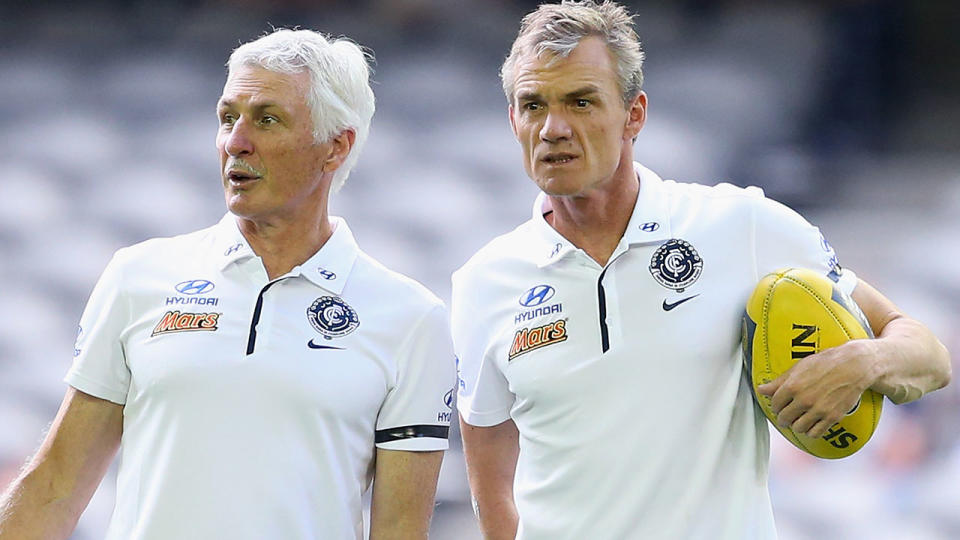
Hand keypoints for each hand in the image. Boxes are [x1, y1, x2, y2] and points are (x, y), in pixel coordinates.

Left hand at [757, 339, 878, 437]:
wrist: (853, 366)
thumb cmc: (825, 363)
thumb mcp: (798, 368)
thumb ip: (779, 382)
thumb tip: (760, 390)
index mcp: (793, 386)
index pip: (775, 404)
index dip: (776, 406)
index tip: (779, 405)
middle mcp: (804, 400)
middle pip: (784, 419)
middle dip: (784, 417)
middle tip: (788, 414)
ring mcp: (818, 410)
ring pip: (798, 428)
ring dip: (797, 425)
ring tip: (800, 419)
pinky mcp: (832, 417)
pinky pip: (815, 433)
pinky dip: (811, 431)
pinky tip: (812, 423)